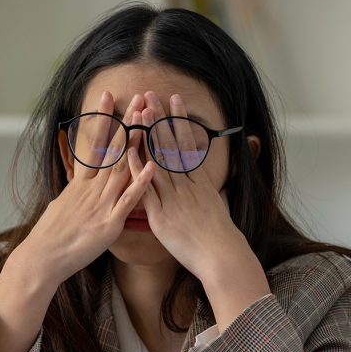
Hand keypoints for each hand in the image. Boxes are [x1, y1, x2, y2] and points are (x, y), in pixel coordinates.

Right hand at [15, 91, 154, 286]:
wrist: (42, 258)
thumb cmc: (50, 236)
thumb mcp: (61, 205)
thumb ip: (75, 192)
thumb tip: (78, 183)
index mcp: (80, 184)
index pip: (93, 143)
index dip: (102, 119)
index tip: (108, 96)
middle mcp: (91, 189)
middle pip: (112, 149)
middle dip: (126, 122)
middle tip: (137, 97)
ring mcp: (101, 204)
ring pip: (122, 167)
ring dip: (137, 143)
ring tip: (148, 120)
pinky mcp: (109, 223)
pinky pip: (128, 200)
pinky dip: (140, 183)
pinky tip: (152, 166)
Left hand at [126, 90, 246, 280]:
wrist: (220, 256)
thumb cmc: (219, 236)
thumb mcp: (216, 205)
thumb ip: (207, 191)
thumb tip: (205, 181)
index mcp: (199, 181)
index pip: (187, 144)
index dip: (179, 121)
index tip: (174, 100)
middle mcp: (186, 185)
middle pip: (171, 146)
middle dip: (160, 119)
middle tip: (152, 95)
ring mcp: (173, 198)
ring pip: (158, 161)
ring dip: (148, 136)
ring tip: (140, 112)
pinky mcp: (161, 215)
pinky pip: (147, 189)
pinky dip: (138, 170)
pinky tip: (129, 152)